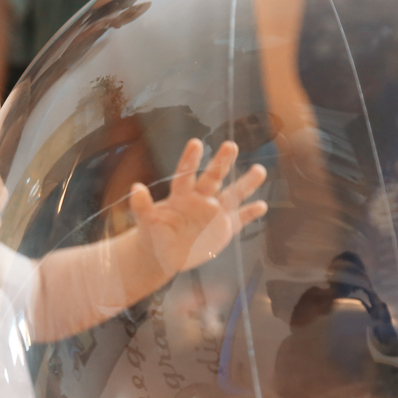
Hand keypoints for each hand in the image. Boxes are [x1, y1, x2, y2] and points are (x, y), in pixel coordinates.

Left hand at [129, 139, 267, 276]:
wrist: (165, 253)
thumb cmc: (154, 234)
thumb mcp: (146, 222)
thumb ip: (142, 206)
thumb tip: (135, 188)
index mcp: (181, 196)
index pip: (186, 175)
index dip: (190, 161)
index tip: (196, 143)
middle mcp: (201, 199)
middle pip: (213, 178)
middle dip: (221, 163)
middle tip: (230, 145)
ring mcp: (215, 212)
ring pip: (233, 195)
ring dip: (246, 183)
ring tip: (259, 170)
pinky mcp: (225, 228)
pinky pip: (240, 219)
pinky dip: (250, 213)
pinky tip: (262, 206)